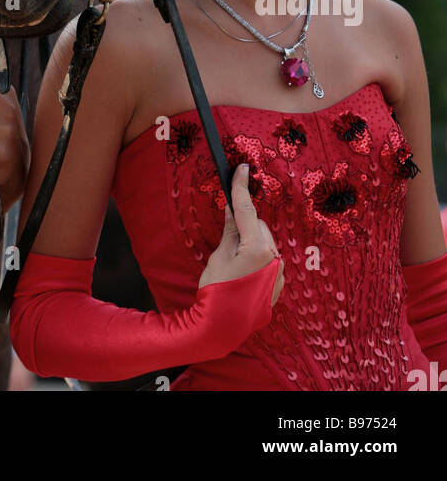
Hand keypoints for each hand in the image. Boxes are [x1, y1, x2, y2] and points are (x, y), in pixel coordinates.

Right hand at [198, 164, 284, 306]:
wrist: (221, 328)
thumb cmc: (216, 291)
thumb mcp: (219, 256)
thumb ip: (230, 230)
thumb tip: (232, 208)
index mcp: (258, 249)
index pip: (248, 211)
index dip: (242, 188)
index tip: (242, 169)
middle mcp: (275, 259)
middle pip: (259, 227)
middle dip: (245, 225)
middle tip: (227, 234)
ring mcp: (279, 274)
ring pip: (265, 243)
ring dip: (252, 242)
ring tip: (234, 259)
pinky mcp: (278, 285)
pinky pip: (269, 261)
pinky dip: (258, 258)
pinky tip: (244, 271)